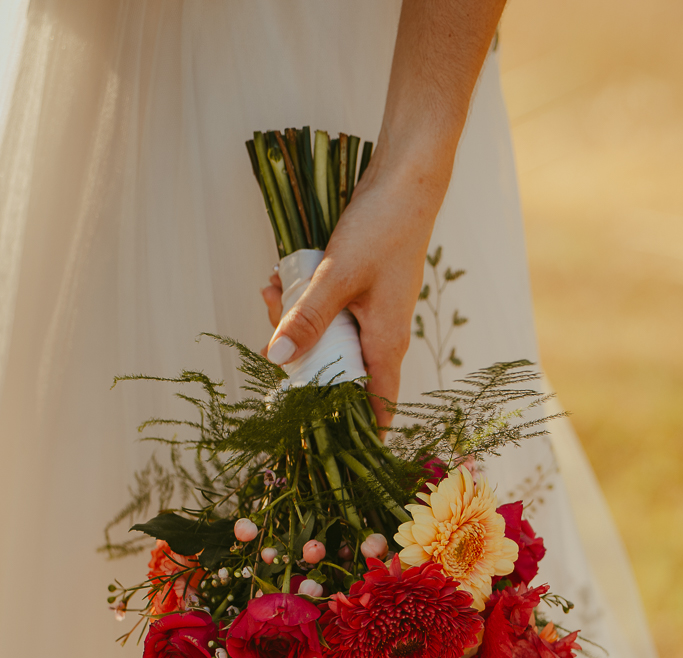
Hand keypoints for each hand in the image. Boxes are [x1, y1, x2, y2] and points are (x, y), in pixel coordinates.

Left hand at [262, 148, 443, 423]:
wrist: (407, 182)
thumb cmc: (382, 230)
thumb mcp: (336, 276)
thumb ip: (307, 318)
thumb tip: (278, 359)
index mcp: (386, 344)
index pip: (377, 406)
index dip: (354, 431)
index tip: (325, 447)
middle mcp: (383, 337)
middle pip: (340, 372)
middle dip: (301, 359)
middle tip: (272, 333)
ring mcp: (374, 315)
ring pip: (329, 338)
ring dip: (297, 321)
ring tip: (273, 289)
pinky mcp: (364, 294)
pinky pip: (330, 312)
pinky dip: (306, 301)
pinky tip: (283, 277)